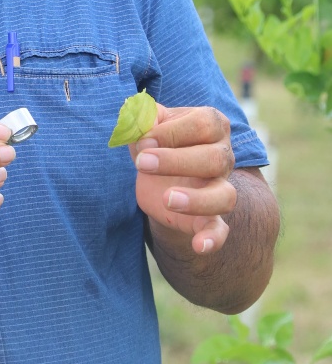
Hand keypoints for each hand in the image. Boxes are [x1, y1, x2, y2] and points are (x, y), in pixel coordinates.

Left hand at [132, 105, 235, 253]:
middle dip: (175, 160)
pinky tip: (199, 246)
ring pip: (225, 196)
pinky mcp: (209, 218)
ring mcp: (220, 188)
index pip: (204, 124)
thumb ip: (142, 118)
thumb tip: (137, 117)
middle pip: (214, 158)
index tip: (143, 141)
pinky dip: (213, 239)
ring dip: (197, 199)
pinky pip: (220, 230)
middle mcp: (222, 156)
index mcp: (211, 126)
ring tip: (167, 198)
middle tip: (142, 163)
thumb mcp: (146, 126)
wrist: (157, 178)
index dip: (172, 131)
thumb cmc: (154, 143)